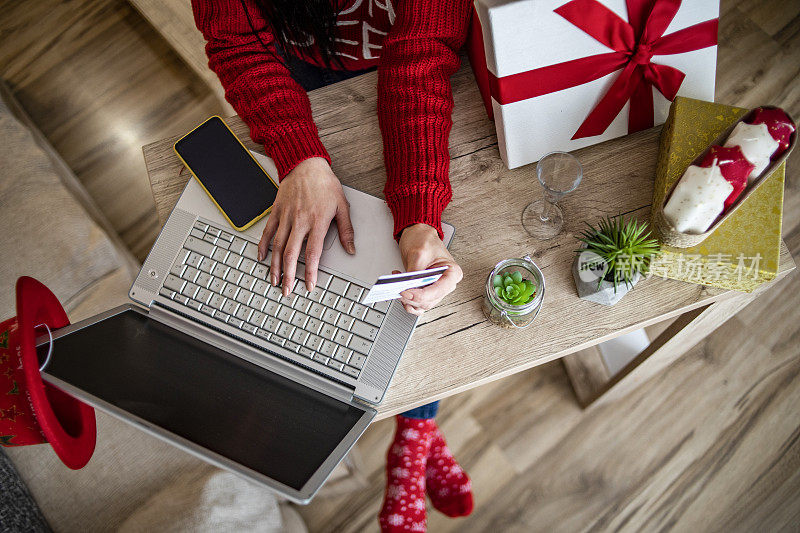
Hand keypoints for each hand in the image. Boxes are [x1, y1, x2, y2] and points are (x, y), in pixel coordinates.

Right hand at [258, 157, 354, 295]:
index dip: (311, 272)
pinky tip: (262, 257)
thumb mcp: (342, 206)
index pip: (313, 253)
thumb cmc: (325, 184)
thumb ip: (346, 230)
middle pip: (291, 254)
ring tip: (275, 280)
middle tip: (287, 290)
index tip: (309, 285)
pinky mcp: (276, 211)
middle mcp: (300, 221)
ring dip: (275, 266)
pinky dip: (263, 246)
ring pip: (277, 246)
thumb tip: (351, 249)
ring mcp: (286, 216)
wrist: (306, 164)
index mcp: (317, 222)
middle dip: (288, 275)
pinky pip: (268, 231)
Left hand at [396, 223, 462, 315]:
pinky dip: (406, 301)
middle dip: (412, 298)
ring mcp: (434, 289)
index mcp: (452, 273)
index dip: (421, 295)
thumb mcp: (419, 253)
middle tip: (398, 289)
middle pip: (429, 301)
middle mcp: (445, 283)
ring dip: (407, 300)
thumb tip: (407, 287)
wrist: (418, 234)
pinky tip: (399, 289)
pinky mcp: (424, 290)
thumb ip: (415, 272)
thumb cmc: (424, 239)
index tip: (407, 292)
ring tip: (397, 287)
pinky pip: (416, 304)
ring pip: (421, 305)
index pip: (439, 290)